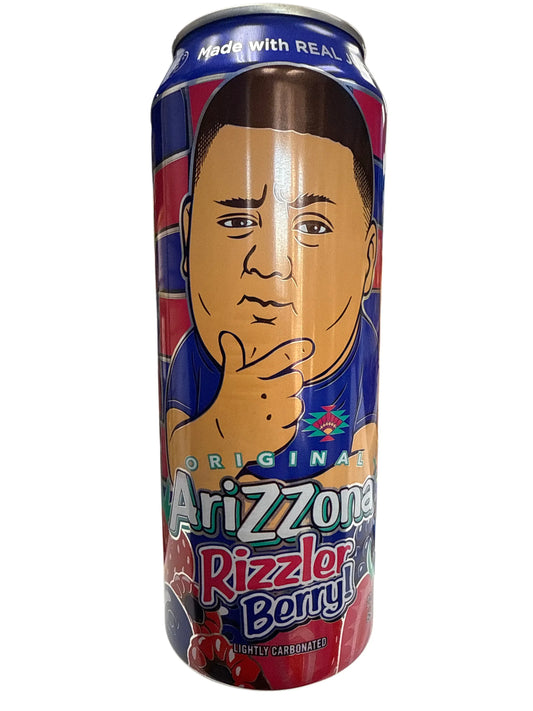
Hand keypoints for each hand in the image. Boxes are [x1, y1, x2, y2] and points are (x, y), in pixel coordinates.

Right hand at [208, 332, 314, 464]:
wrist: (219, 439)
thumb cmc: (225, 405)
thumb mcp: (228, 379)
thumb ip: (233, 357)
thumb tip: (228, 336)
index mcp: (255, 378)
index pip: (280, 359)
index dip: (296, 350)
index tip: (309, 345)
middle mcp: (267, 395)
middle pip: (295, 381)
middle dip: (289, 385)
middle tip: (274, 392)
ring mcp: (274, 416)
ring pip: (297, 404)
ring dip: (289, 406)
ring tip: (271, 411)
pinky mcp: (280, 436)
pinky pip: (294, 426)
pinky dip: (286, 427)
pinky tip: (271, 426)